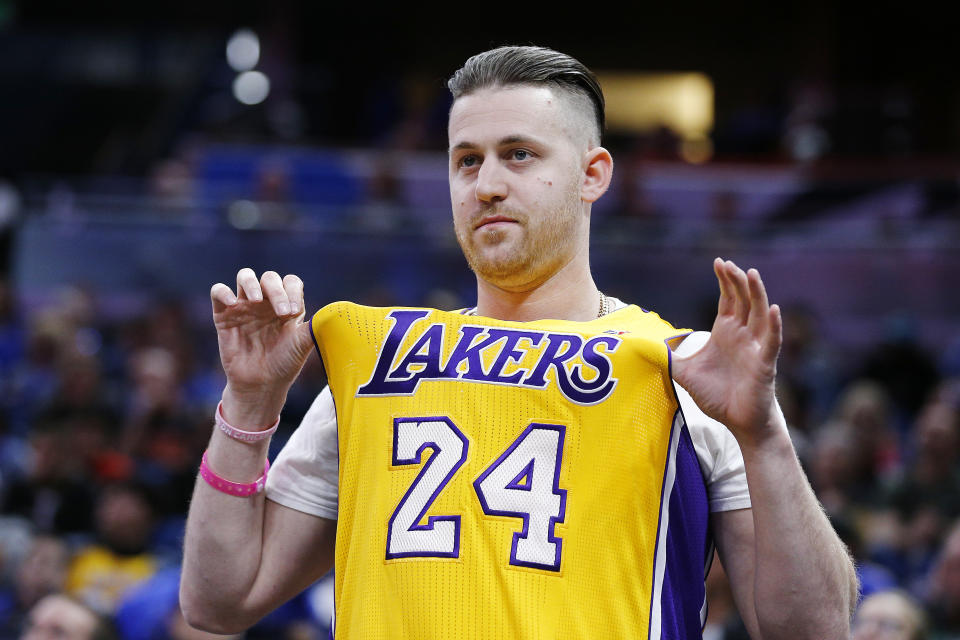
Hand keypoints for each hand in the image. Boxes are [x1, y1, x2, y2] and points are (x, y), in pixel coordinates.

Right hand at [211, 269, 314, 425]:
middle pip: (269, 278)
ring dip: (251, 283)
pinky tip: (233, 303)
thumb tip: (335, 313)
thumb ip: (314, 327)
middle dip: (277, 290)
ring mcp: (244, 307)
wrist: (261, 385)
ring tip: (255, 299)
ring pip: (245, 277)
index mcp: (286, 305)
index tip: (294, 312)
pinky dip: (223, 292)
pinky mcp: (223, 315)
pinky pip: (218, 292)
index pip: (290, 282)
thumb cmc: (284, 364)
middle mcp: (266, 303)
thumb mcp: (302, 345)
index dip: (293, 291)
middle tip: (282, 312)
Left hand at [671, 258, 782, 445]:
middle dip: (736, 281)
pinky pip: (772, 341)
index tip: (718, 262)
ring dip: (757, 293)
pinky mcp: (765, 363)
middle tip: (728, 263)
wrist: (737, 421)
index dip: (724, 281)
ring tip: (752, 273)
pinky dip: (774, 325)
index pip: (728, 300)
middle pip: (743, 300)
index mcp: (726, 333)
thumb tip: (643, 348)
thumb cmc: (717, 396)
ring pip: (759, 314)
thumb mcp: (685, 373)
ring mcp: (756, 347)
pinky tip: (773, 309)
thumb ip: (668, 358)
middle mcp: (743, 335)